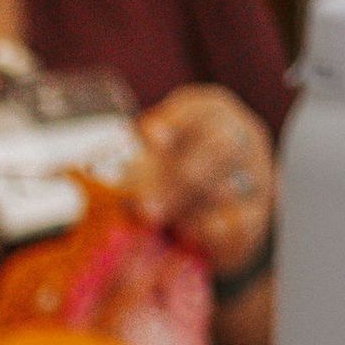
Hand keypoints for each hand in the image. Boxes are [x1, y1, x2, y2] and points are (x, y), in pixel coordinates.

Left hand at [131, 85, 275, 280]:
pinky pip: (237, 223)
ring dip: (187, 209)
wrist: (210, 219)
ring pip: (229, 187)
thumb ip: (130, 158)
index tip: (150, 137)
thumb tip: (89, 171)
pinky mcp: (256, 216)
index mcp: (211, 113)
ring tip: (155, 222)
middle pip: (220, 147)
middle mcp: (240, 137)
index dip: (176, 120)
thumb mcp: (150, 158)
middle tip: (146, 208)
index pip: (199, 108)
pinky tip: (186, 236)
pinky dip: (208, 231)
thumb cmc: (169, 176)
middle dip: (180, 178)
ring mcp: (254, 175)